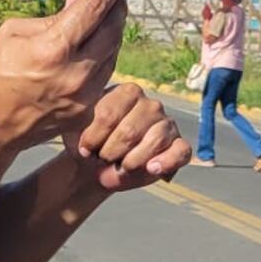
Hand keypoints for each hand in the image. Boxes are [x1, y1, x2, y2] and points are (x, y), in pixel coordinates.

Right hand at [0, 0, 125, 150]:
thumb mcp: (11, 35)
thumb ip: (50, 18)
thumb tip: (77, 2)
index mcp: (52, 49)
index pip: (93, 8)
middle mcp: (75, 73)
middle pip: (113, 29)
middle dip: (117, 6)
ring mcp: (84, 95)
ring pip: (113, 52)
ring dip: (111, 32)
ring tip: (102, 18)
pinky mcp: (86, 110)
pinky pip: (104, 75)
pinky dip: (102, 57)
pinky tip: (91, 48)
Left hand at [65, 83, 188, 191]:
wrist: (99, 167)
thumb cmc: (91, 145)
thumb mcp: (80, 131)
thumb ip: (82, 125)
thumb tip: (88, 140)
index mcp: (126, 93)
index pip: (109, 115)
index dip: (94, 138)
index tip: (84, 149)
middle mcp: (150, 105)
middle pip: (130, 131)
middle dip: (111, 152)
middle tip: (102, 160)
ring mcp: (167, 124)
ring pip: (155, 140)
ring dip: (132, 161)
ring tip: (120, 167)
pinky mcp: (179, 145)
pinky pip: (180, 151)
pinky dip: (166, 162)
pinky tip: (151, 169)